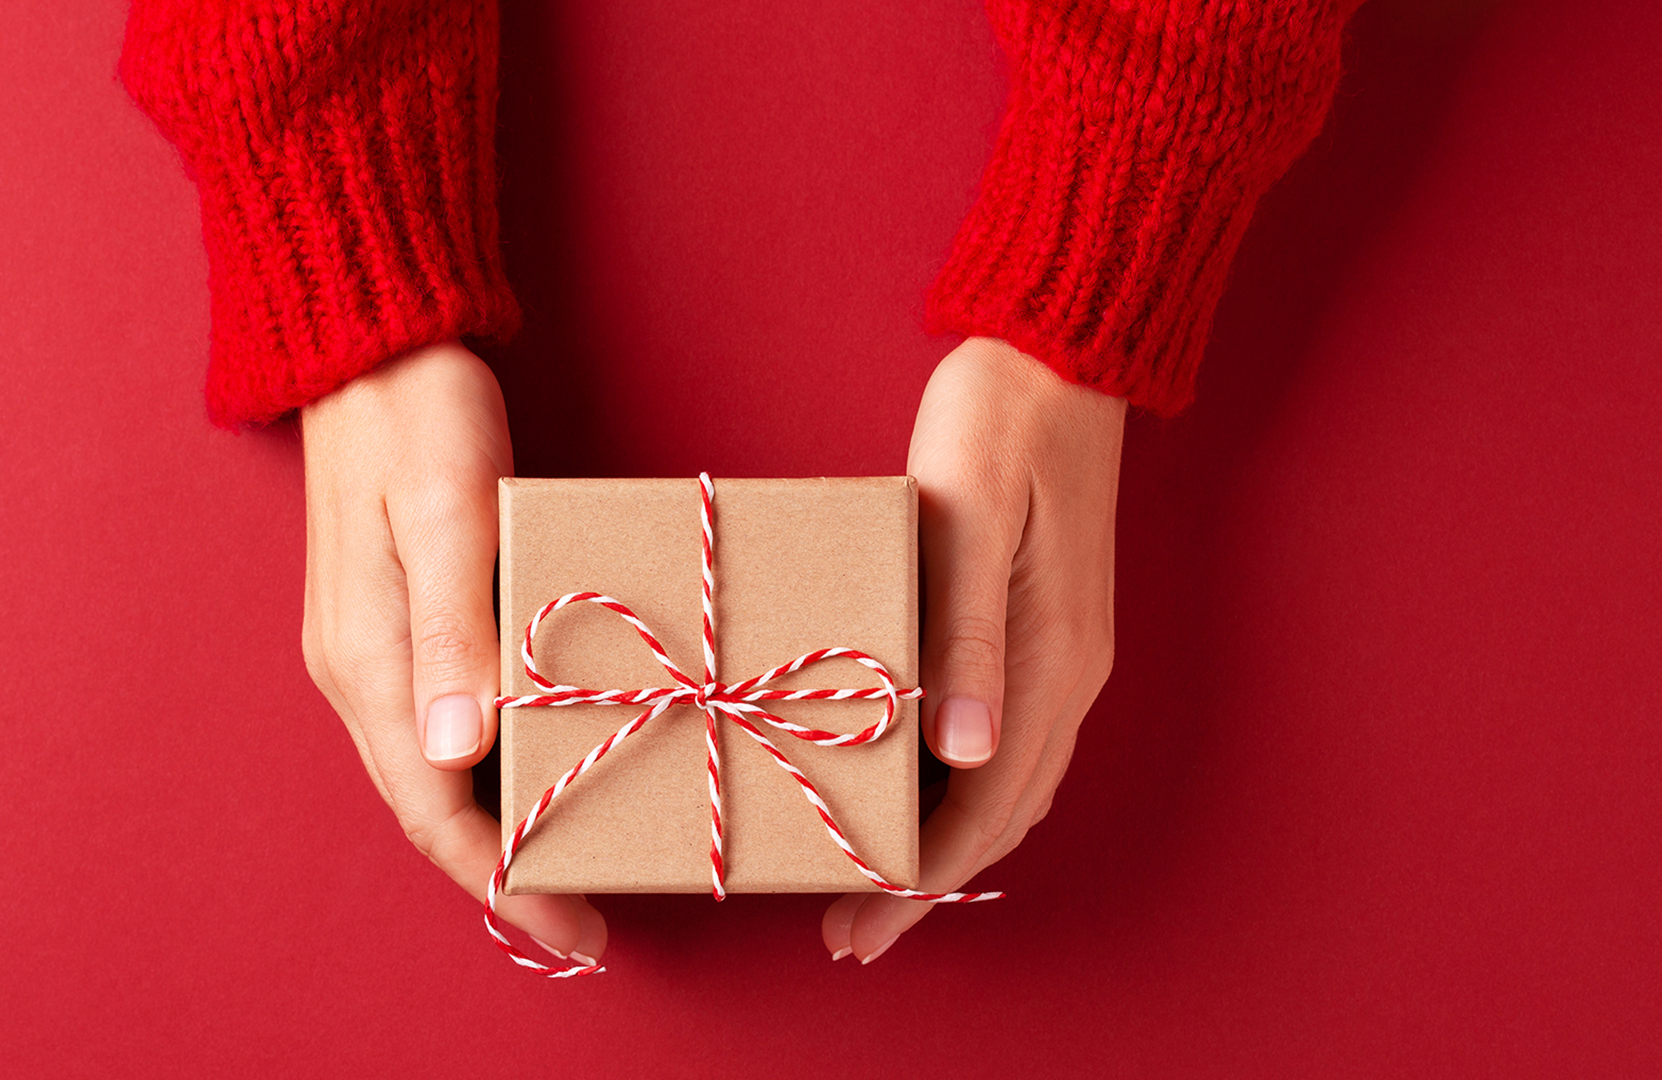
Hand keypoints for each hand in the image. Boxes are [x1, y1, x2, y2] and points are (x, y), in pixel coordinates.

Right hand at [299, 341, 606, 966]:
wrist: (373, 345)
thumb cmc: (421, 415)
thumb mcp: (448, 511)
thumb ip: (453, 629)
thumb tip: (458, 753)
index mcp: (370, 658)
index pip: (432, 808)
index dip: (499, 879)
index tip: (570, 928)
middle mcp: (361, 669)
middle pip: (430, 806)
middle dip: (503, 873)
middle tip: (587, 918)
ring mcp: (371, 647)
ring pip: (434, 772)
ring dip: (496, 827)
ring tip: (572, 862)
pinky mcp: (394, 620)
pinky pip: (439, 726)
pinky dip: (487, 770)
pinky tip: (536, 772)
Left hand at [823, 337, 1123, 963]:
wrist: (1060, 354)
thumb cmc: (996, 422)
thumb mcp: (969, 519)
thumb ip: (967, 636)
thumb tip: (964, 751)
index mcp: (1049, 656)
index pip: (986, 803)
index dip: (923, 876)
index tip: (862, 926)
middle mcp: (1068, 671)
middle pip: (1002, 814)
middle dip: (929, 885)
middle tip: (855, 937)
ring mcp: (1066, 653)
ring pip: (1012, 786)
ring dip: (950, 845)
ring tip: (880, 888)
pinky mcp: (1049, 629)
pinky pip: (1014, 743)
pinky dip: (971, 794)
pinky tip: (925, 797)